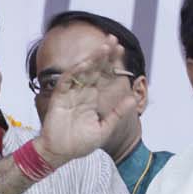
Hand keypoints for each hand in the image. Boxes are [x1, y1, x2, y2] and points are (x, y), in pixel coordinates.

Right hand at [32, 37, 136, 166]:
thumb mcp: (104, 129)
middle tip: (112, 39)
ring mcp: (70, 95)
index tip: (121, 50)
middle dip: (103, 55)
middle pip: (94, 69)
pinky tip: (84, 63)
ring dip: (91, 59)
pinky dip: (74, 72)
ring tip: (103, 47)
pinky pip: (66, 82)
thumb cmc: (80, 144)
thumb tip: (133, 98)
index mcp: (93, 99)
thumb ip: (117, 113)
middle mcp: (82, 93)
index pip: (104, 77)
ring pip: (81, 72)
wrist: (60, 154)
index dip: (112, 64)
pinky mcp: (59, 99)